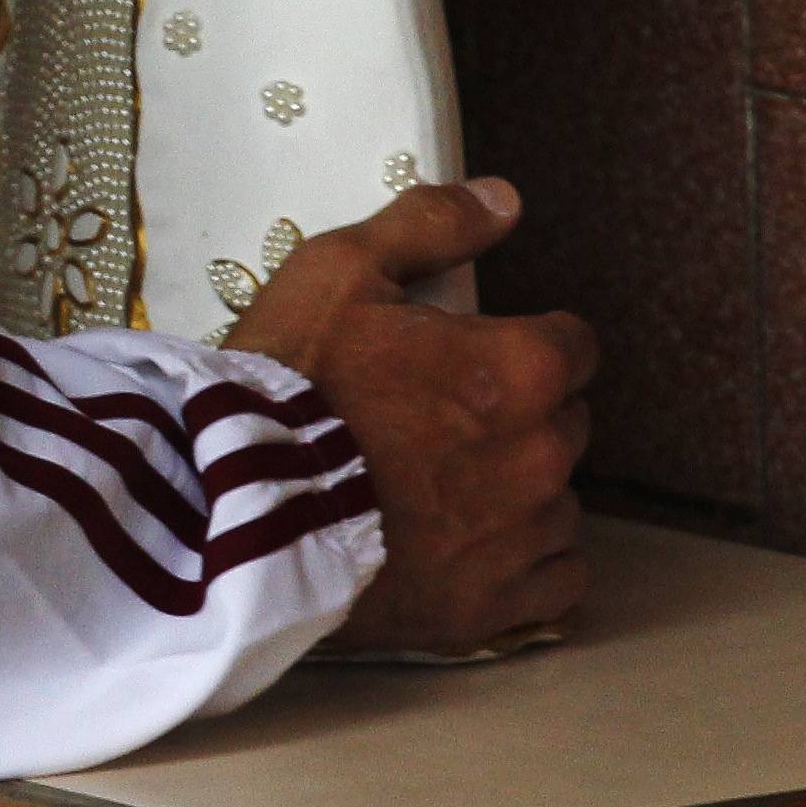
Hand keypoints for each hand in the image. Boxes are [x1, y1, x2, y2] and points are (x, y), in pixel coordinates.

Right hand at [223, 179, 596, 653]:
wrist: (232, 509)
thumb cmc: (286, 383)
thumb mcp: (334, 272)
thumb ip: (428, 225)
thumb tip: (505, 199)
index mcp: (519, 370)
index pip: (573, 346)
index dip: (523, 343)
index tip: (468, 356)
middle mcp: (540, 454)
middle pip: (565, 423)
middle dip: (516, 416)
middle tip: (437, 419)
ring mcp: (520, 537)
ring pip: (558, 502)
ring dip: (517, 490)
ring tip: (439, 488)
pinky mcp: (492, 607)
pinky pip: (555, 580)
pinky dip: (524, 563)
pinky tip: (469, 547)